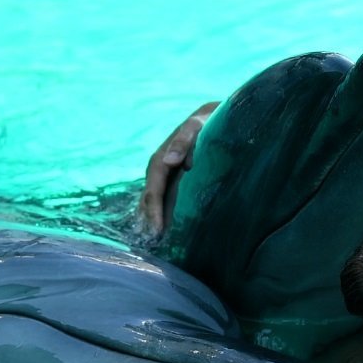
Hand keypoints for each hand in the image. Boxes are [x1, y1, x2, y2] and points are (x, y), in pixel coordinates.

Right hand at [139, 101, 219, 235]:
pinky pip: (164, 200)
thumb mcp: (196, 126)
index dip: (153, 210)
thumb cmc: (207, 123)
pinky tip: (165, 233)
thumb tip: (171, 160)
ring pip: (152, 201)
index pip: (154, 189)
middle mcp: (159, 169)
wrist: (213, 117)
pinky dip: (161, 215)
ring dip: (152, 221)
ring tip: (156, 244)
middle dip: (150, 221)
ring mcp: (165, 175)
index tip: (157, 229)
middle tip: (155, 244)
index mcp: (162, 158)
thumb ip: (183, 141)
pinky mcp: (173, 180)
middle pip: (149, 199)